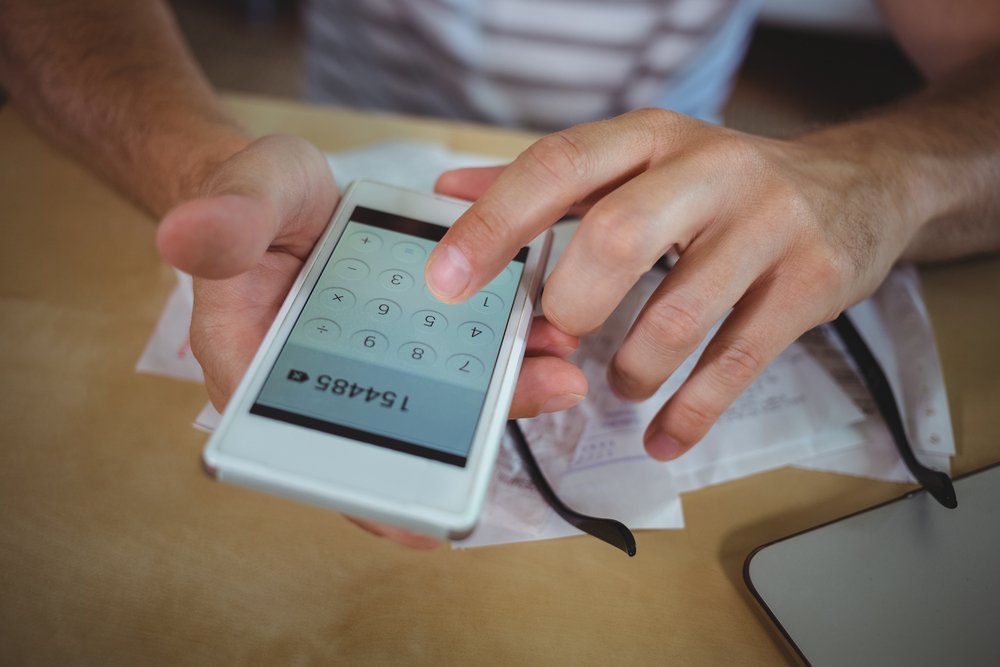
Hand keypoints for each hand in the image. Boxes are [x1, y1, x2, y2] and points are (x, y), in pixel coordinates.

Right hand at [156, 134, 585, 547]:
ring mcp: (374, 363)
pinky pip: (456, 356)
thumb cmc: (253, 198)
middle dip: (470, 428)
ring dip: (500, 389)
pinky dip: (497, 349)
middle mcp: (325, 382)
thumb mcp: (241, 195)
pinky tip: (541, 332)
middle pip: (399, 430)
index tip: (427, 523)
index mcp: (262, 371)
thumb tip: (182, 237)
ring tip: (560, 366)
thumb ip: (225, 222)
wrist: (288, 185)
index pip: (311, 454)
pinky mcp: (410, 336)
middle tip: (540, 396)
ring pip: (441, 397)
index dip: (368, 495)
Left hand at [428, 108, 915, 461]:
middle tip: (562, 335)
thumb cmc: (723, 186)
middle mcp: (711, 169)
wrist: (858, 187)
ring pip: (679, 313)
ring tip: (622, 382)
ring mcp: (769, 224)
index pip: (558, 167)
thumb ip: (550, 185)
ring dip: (632, 367)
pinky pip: (739, 361)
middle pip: (616, 237)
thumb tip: (451, 191)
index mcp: (651, 138)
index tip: (447, 280)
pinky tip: (665, 436)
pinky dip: (690, 412)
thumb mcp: (640, 165)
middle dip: (572, 305)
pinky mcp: (812, 282)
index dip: (495, 224)